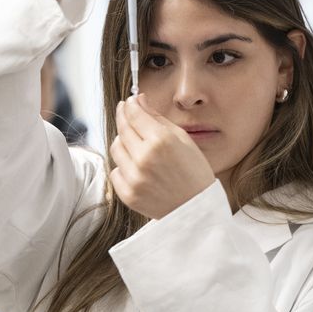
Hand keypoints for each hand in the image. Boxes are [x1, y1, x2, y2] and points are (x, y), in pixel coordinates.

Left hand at [109, 95, 215, 218]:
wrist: (197, 210)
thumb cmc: (195, 173)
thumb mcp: (183, 140)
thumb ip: (158, 118)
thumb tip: (139, 101)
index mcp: (161, 141)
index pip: (134, 114)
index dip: (130, 104)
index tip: (130, 102)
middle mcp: (144, 158)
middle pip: (122, 129)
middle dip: (124, 117)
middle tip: (127, 113)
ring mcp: (134, 178)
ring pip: (115, 148)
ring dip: (123, 142)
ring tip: (137, 144)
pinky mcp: (127, 194)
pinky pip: (116, 171)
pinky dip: (124, 166)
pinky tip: (138, 167)